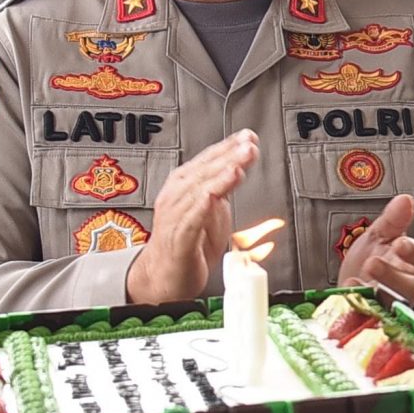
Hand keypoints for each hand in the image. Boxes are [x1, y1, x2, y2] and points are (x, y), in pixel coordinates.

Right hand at [125, 131, 257, 302]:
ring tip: (236, 166)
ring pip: (197, 191)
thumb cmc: (188, 243)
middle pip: (204, 171)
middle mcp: (176, 196)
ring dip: (218, 177)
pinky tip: (213, 197)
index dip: (228, 147)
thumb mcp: (212, 211)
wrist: (164, 275)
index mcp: (185, 186)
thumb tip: (238, 168)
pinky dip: (201, 207)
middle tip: (248, 146)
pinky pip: (189, 220)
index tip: (249, 137)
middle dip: (228, 156)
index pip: (208, 160)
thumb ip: (222, 190)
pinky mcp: (177, 239)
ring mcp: (175, 217)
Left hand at [338, 193, 413, 302]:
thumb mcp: (379, 235)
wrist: (347, 283)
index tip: (400, 243)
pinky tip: (348, 288)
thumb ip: (393, 220)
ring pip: (393, 302)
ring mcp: (389, 304)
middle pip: (412, 286)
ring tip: (359, 275)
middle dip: (393, 274)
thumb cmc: (370, 258)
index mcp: (413, 264)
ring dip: (377, 289)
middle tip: (373, 262)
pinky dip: (359, 301)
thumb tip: (406, 199)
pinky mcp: (372, 317)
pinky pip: (370, 313)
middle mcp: (405, 287)